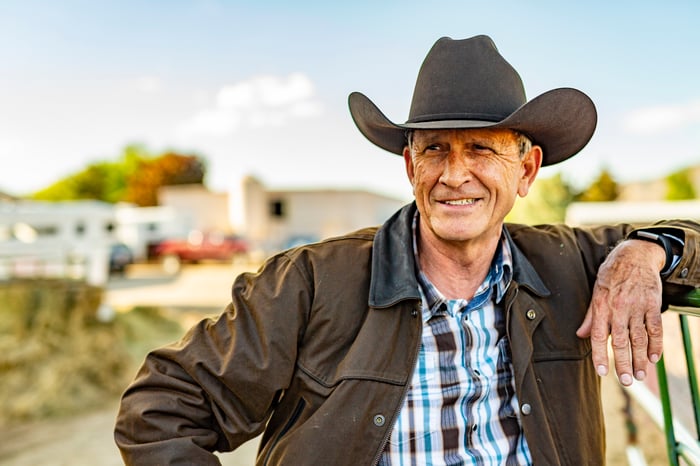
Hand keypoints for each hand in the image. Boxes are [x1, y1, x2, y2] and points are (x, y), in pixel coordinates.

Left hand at [576, 239, 664, 385]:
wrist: (634, 255)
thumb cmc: (612, 275)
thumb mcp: (596, 291)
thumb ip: (591, 316)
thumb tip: (582, 335)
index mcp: (602, 306)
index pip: (600, 336)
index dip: (600, 355)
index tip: (603, 372)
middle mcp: (619, 308)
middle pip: (621, 341)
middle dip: (623, 363)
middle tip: (625, 381)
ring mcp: (638, 307)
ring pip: (639, 338)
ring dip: (640, 359)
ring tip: (639, 375)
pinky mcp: (652, 304)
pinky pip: (655, 329)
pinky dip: (656, 345)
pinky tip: (654, 358)